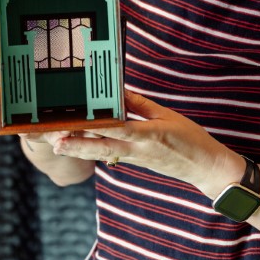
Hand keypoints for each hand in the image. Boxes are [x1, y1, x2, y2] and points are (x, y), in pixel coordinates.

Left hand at [51, 90, 242, 194]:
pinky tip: (78, 145)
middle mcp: (139, 150)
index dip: (97, 125)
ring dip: (80, 150)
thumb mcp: (168, 116)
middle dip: (78, 145)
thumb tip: (119, 92)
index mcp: (150, 135)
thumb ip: (141, 105)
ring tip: (58, 145)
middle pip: (103, 147)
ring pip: (103, 153)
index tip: (77, 121)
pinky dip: (94, 149)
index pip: (119, 128)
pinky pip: (112, 154)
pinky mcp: (136, 162)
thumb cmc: (190, 138)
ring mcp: (136, 158)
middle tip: (55, 141)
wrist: (204, 167)